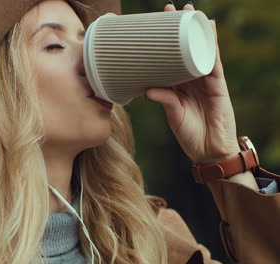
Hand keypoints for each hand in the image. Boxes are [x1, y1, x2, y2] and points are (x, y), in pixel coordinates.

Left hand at [145, 2, 240, 164]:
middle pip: (185, 50)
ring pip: (201, 51)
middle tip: (170, 10)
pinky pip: (215, 62)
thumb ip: (164, 99)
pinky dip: (212, 46)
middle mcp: (191, 80)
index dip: (163, 44)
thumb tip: (147, 88)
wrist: (209, 151)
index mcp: (178, 86)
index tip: (153, 26)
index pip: (169, 60)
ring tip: (190, 12)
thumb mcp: (172, 114)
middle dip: (179, 30)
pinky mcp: (218, 86)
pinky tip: (209, 30)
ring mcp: (205, 81)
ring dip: (196, 31)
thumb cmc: (189, 134)